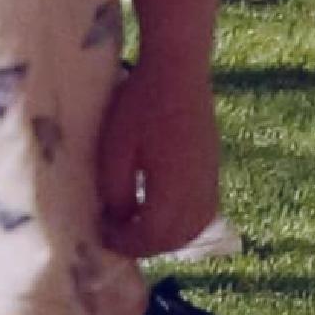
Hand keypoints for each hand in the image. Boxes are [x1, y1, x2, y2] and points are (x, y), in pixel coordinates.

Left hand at [94, 69, 222, 263]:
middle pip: (176, 238)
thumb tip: (118, 220)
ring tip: (140, 225)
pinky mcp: (213, 167)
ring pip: (195, 227)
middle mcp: (198, 188)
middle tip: (118, 234)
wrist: (178, 69)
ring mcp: (210, 178)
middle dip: (146, 245)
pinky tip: (163, 210)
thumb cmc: (140, 106)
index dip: (125, 242)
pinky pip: (204, 211)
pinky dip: (184, 222)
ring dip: (168, 237)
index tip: (101, 232)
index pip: (152, 236)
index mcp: (172, 187)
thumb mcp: (114, 151)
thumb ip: (115, 192)